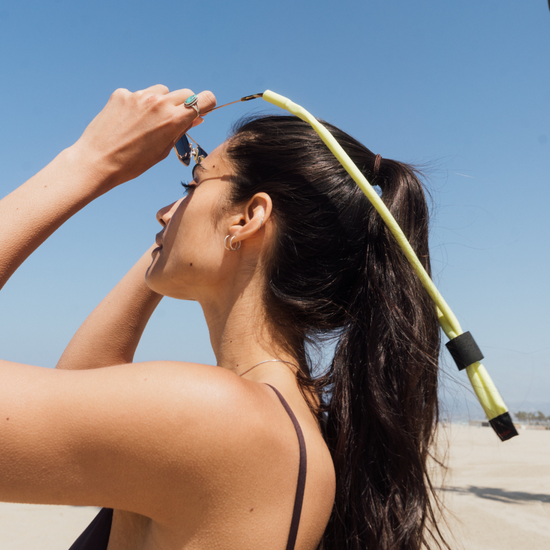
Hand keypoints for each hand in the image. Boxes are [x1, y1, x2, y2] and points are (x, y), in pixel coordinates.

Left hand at [71, 85, 215, 188]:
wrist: (97, 161)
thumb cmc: (132, 163)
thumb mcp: (163, 151)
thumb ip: (180, 131)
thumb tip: (195, 118)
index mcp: (174, 119)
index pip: (204, 99)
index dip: (206, 104)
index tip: (203, 110)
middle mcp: (158, 103)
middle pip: (185, 93)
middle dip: (184, 105)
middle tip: (175, 120)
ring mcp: (139, 96)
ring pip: (161, 91)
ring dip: (161, 103)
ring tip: (148, 123)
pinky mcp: (122, 94)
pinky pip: (139, 95)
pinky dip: (139, 105)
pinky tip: (129, 122)